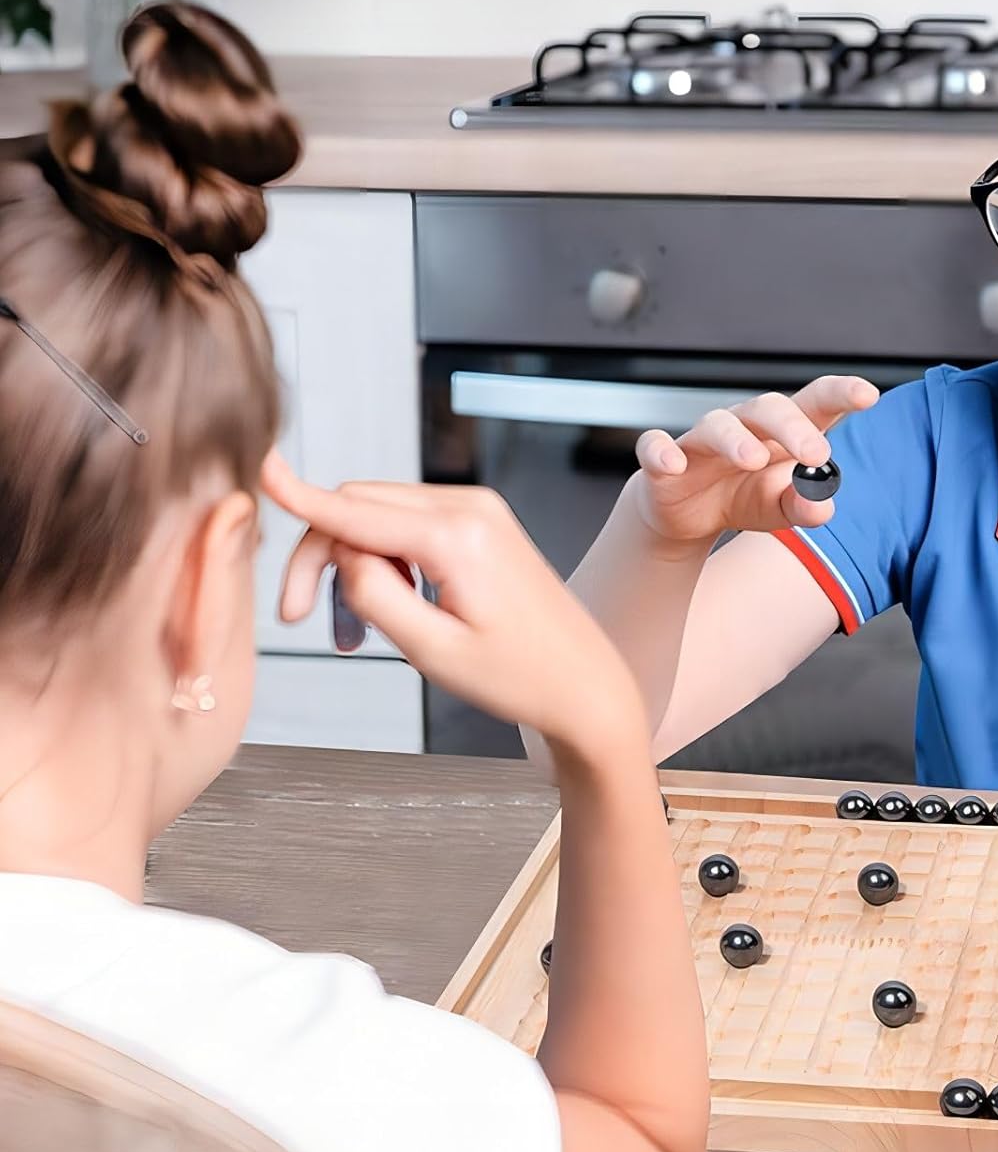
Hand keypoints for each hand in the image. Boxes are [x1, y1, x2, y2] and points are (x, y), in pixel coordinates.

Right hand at [261, 452, 644, 753]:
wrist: (584, 683)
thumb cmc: (520, 677)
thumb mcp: (432, 650)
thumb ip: (374, 595)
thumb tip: (340, 553)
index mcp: (458, 537)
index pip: (355, 509)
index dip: (298, 498)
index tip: (259, 469)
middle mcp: (470, 508)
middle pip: (359, 507)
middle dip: (321, 558)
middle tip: (302, 620)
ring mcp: (479, 511)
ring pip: (379, 517)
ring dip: (353, 567)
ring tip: (358, 636)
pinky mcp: (481, 524)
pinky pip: (409, 527)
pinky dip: (386, 563)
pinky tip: (392, 610)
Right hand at [631, 376, 878, 544]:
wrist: (688, 515)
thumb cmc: (743, 497)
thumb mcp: (780, 508)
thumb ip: (804, 506)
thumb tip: (822, 507)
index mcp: (782, 432)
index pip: (815, 402)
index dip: (841, 394)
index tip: (869, 395)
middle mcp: (744, 426)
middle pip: (769, 408)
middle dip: (794, 427)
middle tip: (817, 453)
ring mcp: (701, 441)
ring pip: (717, 425)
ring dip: (736, 439)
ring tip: (754, 459)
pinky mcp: (663, 462)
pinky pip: (656, 448)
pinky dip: (662, 453)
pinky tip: (673, 464)